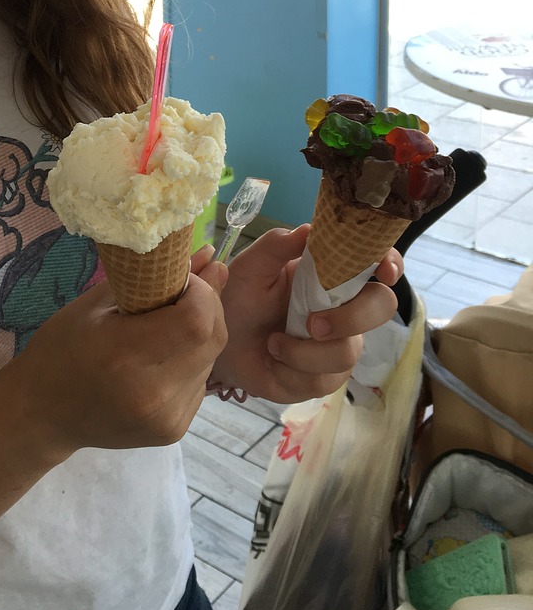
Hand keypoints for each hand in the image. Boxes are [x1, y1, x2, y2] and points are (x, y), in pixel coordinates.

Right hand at [15, 263, 228, 456]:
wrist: (42, 415)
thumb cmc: (60, 348)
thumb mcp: (96, 303)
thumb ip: (153, 279)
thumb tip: (208, 256)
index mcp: (125, 354)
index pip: (197, 318)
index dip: (202, 291)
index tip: (179, 279)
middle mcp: (154, 393)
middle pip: (213, 337)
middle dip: (207, 306)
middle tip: (178, 295)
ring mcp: (168, 418)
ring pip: (211, 359)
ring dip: (200, 333)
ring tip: (165, 327)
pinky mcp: (175, 431)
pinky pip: (200, 381)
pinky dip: (192, 360)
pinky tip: (163, 357)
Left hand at [195, 225, 401, 403]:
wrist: (220, 343)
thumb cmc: (239, 298)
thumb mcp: (251, 267)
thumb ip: (276, 245)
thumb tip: (309, 229)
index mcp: (331, 275)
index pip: (377, 264)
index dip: (389, 264)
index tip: (384, 272)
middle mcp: (344, 308)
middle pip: (381, 308)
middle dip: (352, 318)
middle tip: (313, 324)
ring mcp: (339, 345)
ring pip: (348, 352)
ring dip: (304, 352)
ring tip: (273, 343)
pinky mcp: (324, 378)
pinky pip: (323, 379)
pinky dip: (292, 369)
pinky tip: (273, 359)